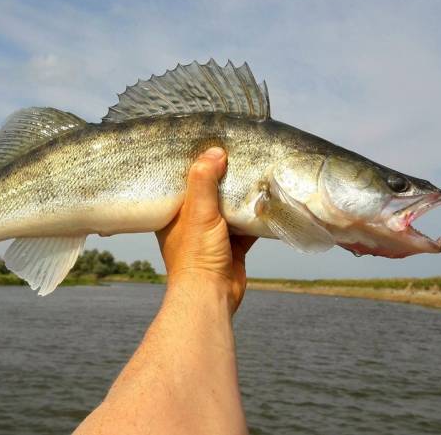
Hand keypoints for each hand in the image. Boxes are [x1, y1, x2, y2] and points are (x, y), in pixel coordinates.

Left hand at [156, 147, 256, 313]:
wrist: (212, 295)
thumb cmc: (196, 255)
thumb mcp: (198, 211)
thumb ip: (204, 180)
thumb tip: (215, 152)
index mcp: (173, 214)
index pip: (182, 182)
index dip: (194, 165)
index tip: (208, 145)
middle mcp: (191, 223)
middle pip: (208, 193)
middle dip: (222, 178)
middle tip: (236, 154)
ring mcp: (212, 236)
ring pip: (228, 209)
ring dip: (241, 196)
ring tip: (253, 171)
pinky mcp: (232, 247)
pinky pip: (245, 226)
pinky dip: (255, 216)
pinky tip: (267, 200)